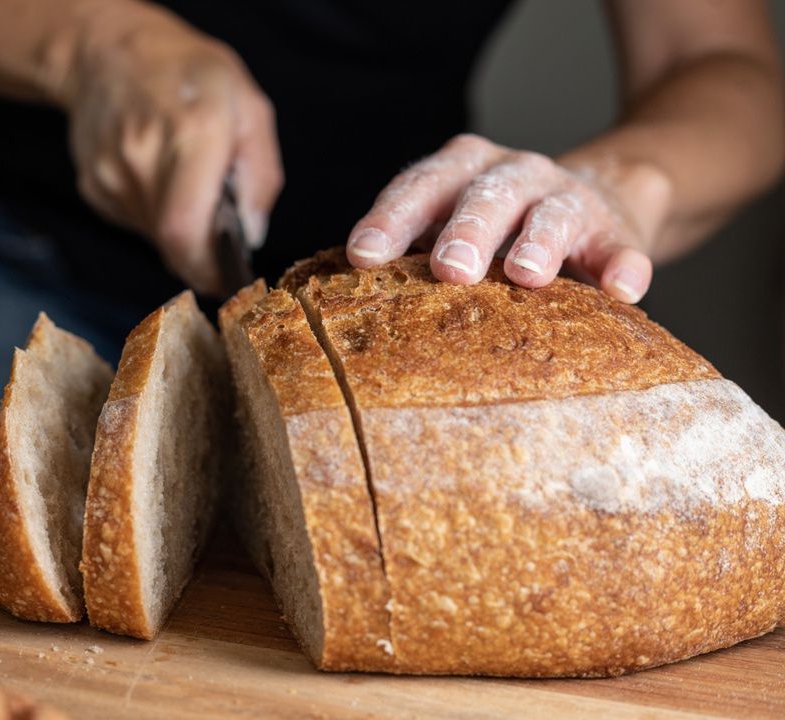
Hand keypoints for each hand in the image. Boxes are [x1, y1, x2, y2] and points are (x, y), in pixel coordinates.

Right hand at [59, 6, 282, 294]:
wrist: (107, 52)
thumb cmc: (187, 73)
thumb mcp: (248, 105)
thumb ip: (260, 174)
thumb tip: (252, 235)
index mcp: (191, 134)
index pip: (185, 230)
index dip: (205, 268)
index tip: (225, 278)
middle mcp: (142, 158)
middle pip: (172, 241)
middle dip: (200, 250)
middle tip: (217, 233)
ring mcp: (110, 175)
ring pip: (154, 236)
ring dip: (178, 228)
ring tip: (185, 183)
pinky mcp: (93, 187)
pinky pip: (134, 221)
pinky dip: (155, 213)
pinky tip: (157, 175)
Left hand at [345, 134, 670, 302]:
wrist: (596, 199)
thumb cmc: (496, 229)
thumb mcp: (448, 226)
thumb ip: (409, 251)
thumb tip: (341, 302)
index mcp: (458, 172)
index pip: (418, 188)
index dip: (391, 219)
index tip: (364, 255)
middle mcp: (511, 174)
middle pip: (483, 195)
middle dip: (464, 230)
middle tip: (449, 269)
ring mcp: (565, 198)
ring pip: (550, 213)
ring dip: (537, 243)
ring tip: (527, 275)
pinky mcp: (614, 230)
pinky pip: (619, 247)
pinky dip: (622, 266)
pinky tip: (623, 289)